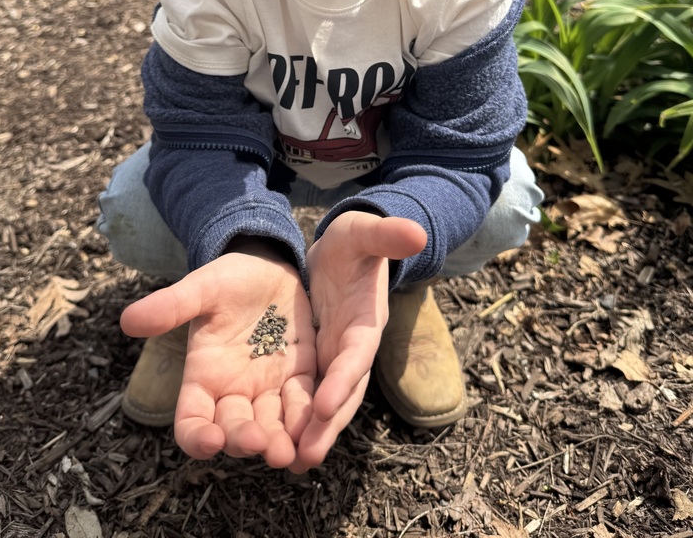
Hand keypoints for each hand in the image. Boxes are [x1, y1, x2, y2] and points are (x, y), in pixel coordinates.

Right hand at [120, 243, 316, 469]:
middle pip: (234, 430)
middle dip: (245, 441)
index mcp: (203, 376)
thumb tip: (127, 319)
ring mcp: (268, 387)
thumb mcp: (201, 289)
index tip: (210, 441)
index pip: (191, 421)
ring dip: (279, 443)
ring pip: (271, 427)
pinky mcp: (301, 376)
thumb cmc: (228, 278)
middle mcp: (234, 391)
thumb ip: (171, 306)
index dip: (197, 437)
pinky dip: (309, 422)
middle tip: (260, 444)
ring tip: (288, 452)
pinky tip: (317, 433)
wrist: (268, 264)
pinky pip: (304, 404)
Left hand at [296, 211, 426, 467]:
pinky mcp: (315, 363)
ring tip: (287, 461)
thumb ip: (386, 233)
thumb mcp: (362, 232)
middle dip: (326, 425)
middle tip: (304, 456)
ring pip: (325, 403)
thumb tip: (416, 232)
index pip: (355, 355)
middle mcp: (351, 349)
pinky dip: (296, 420)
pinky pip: (306, 396)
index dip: (343, 380)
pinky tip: (276, 443)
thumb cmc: (354, 243)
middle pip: (343, 393)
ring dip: (310, 432)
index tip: (325, 405)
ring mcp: (333, 360)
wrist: (341, 254)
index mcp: (365, 322)